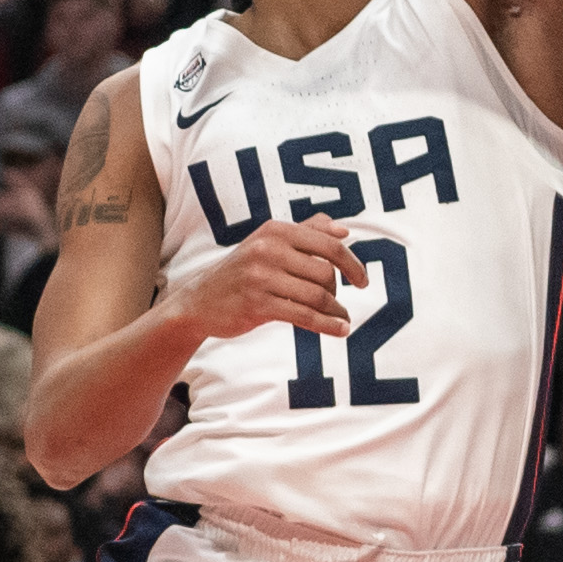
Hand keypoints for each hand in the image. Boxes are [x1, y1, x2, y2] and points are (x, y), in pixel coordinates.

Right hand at [167, 212, 370, 346]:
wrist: (199, 301)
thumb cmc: (242, 272)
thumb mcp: (268, 243)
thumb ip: (306, 231)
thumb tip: (343, 230)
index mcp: (275, 230)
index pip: (328, 244)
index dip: (353, 264)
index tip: (363, 281)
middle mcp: (267, 248)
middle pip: (326, 272)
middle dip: (337, 292)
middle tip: (335, 303)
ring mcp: (260, 277)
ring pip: (317, 296)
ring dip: (336, 312)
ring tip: (342, 320)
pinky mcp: (257, 304)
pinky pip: (304, 316)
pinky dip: (327, 325)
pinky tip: (340, 331)